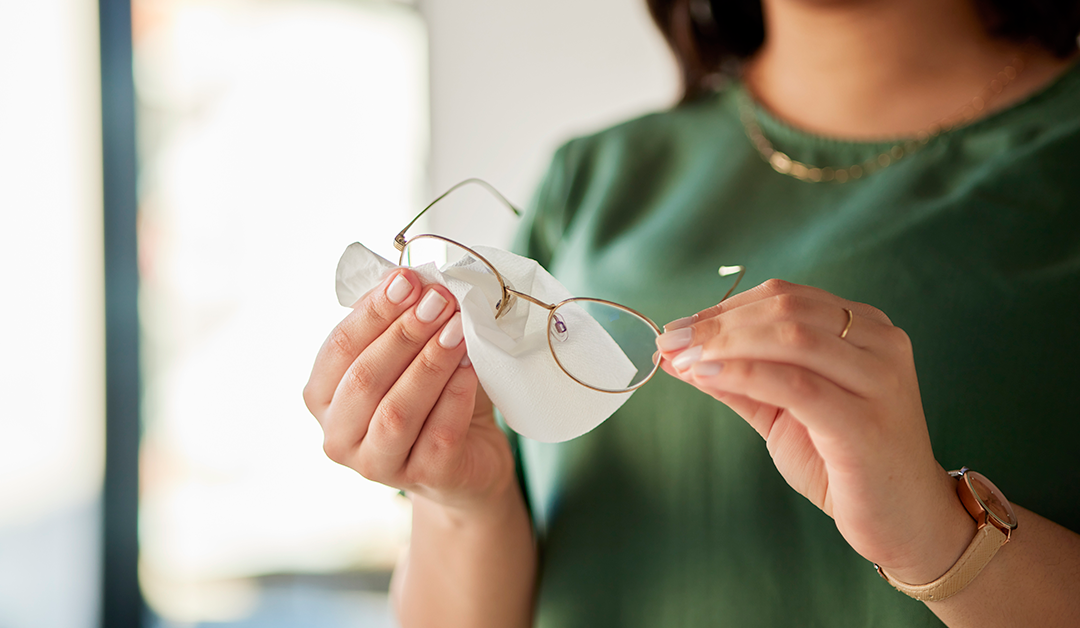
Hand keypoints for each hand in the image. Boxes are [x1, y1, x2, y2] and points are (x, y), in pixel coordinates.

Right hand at [303, 269, 515, 513]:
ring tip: (458, 329)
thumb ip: (399, 320)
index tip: (408, 279)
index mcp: (322, 397)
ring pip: (397, 411)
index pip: (339, 347)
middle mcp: (339, 436)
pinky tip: (471, 367)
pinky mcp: (424, 478)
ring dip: (430, 363)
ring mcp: (378, 464)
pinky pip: (439, 433)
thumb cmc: (432, 397)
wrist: (471, 454)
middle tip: (440, 300)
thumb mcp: (407, 354)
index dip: (374, 311)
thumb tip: (411, 278)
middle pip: (364, 378)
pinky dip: (456, 394)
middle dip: (404, 333)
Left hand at [655, 279, 974, 582]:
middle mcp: (879, 343)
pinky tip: (708, 375)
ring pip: (790, 337)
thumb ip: (739, 379)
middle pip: (785, 309)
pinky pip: (796, 384)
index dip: (724, 308)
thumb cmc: (845, 462)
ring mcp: (879, 379)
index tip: (678, 328)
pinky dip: (744, 373)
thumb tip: (680, 355)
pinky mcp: (865, 421)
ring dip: (723, 344)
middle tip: (670, 342)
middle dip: (716, 324)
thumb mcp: (784, 411)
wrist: (906, 522)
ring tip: (682, 359)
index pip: (785, 297)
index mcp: (865, 328)